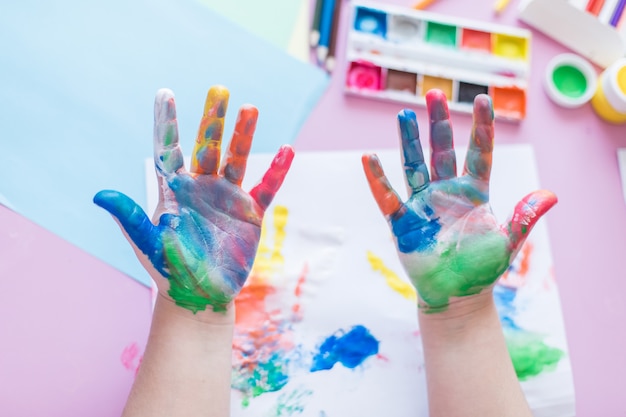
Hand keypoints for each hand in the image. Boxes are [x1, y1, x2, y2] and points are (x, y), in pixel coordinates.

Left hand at [94, 86, 293, 313]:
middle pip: (207, 146)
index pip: (168, 149)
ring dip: (243, 136)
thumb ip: (129, 217)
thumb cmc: (169, 270)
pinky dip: (276, 171)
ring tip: (250, 108)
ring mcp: (227, 198)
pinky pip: (266, 188)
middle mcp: (201, 187)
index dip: (167, 123)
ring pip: (236, 160)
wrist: (199, 296)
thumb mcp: (148, 243)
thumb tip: (99, 195)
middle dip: (212, 120)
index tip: (165, 93)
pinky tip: (287, 151)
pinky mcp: (249, 214)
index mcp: (173, 191)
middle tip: (219, 90)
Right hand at [362, 90, 556, 313]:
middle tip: (434, 94)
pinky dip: (378, 179)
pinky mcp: (402, 222)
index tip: (482, 99)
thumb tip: (550, 196)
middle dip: (438, 123)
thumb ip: (523, 217)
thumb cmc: (482, 269)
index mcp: (473, 193)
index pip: (478, 153)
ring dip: (408, 141)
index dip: (481, 127)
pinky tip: (369, 158)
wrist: (457, 295)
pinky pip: (388, 197)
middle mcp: (446, 192)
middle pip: (441, 150)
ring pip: (413, 165)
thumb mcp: (507, 242)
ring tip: (405, 115)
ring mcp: (422, 204)